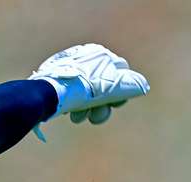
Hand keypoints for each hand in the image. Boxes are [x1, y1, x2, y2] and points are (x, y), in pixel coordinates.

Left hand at [30, 43, 149, 124]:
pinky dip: (72, 106)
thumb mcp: (112, 87)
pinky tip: (67, 113)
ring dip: (86, 110)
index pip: (120, 72)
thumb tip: (143, 86)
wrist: (47, 93)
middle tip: (95, 117)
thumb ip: (130, 85)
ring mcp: (67, 70)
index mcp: (98, 54)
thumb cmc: (82, 88)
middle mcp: (83, 58)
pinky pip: (70, 96)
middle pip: (101, 86)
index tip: (117, 105)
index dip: (122, 91)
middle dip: (101, 105)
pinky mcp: (54, 82)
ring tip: (78, 118)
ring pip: (85, 94)